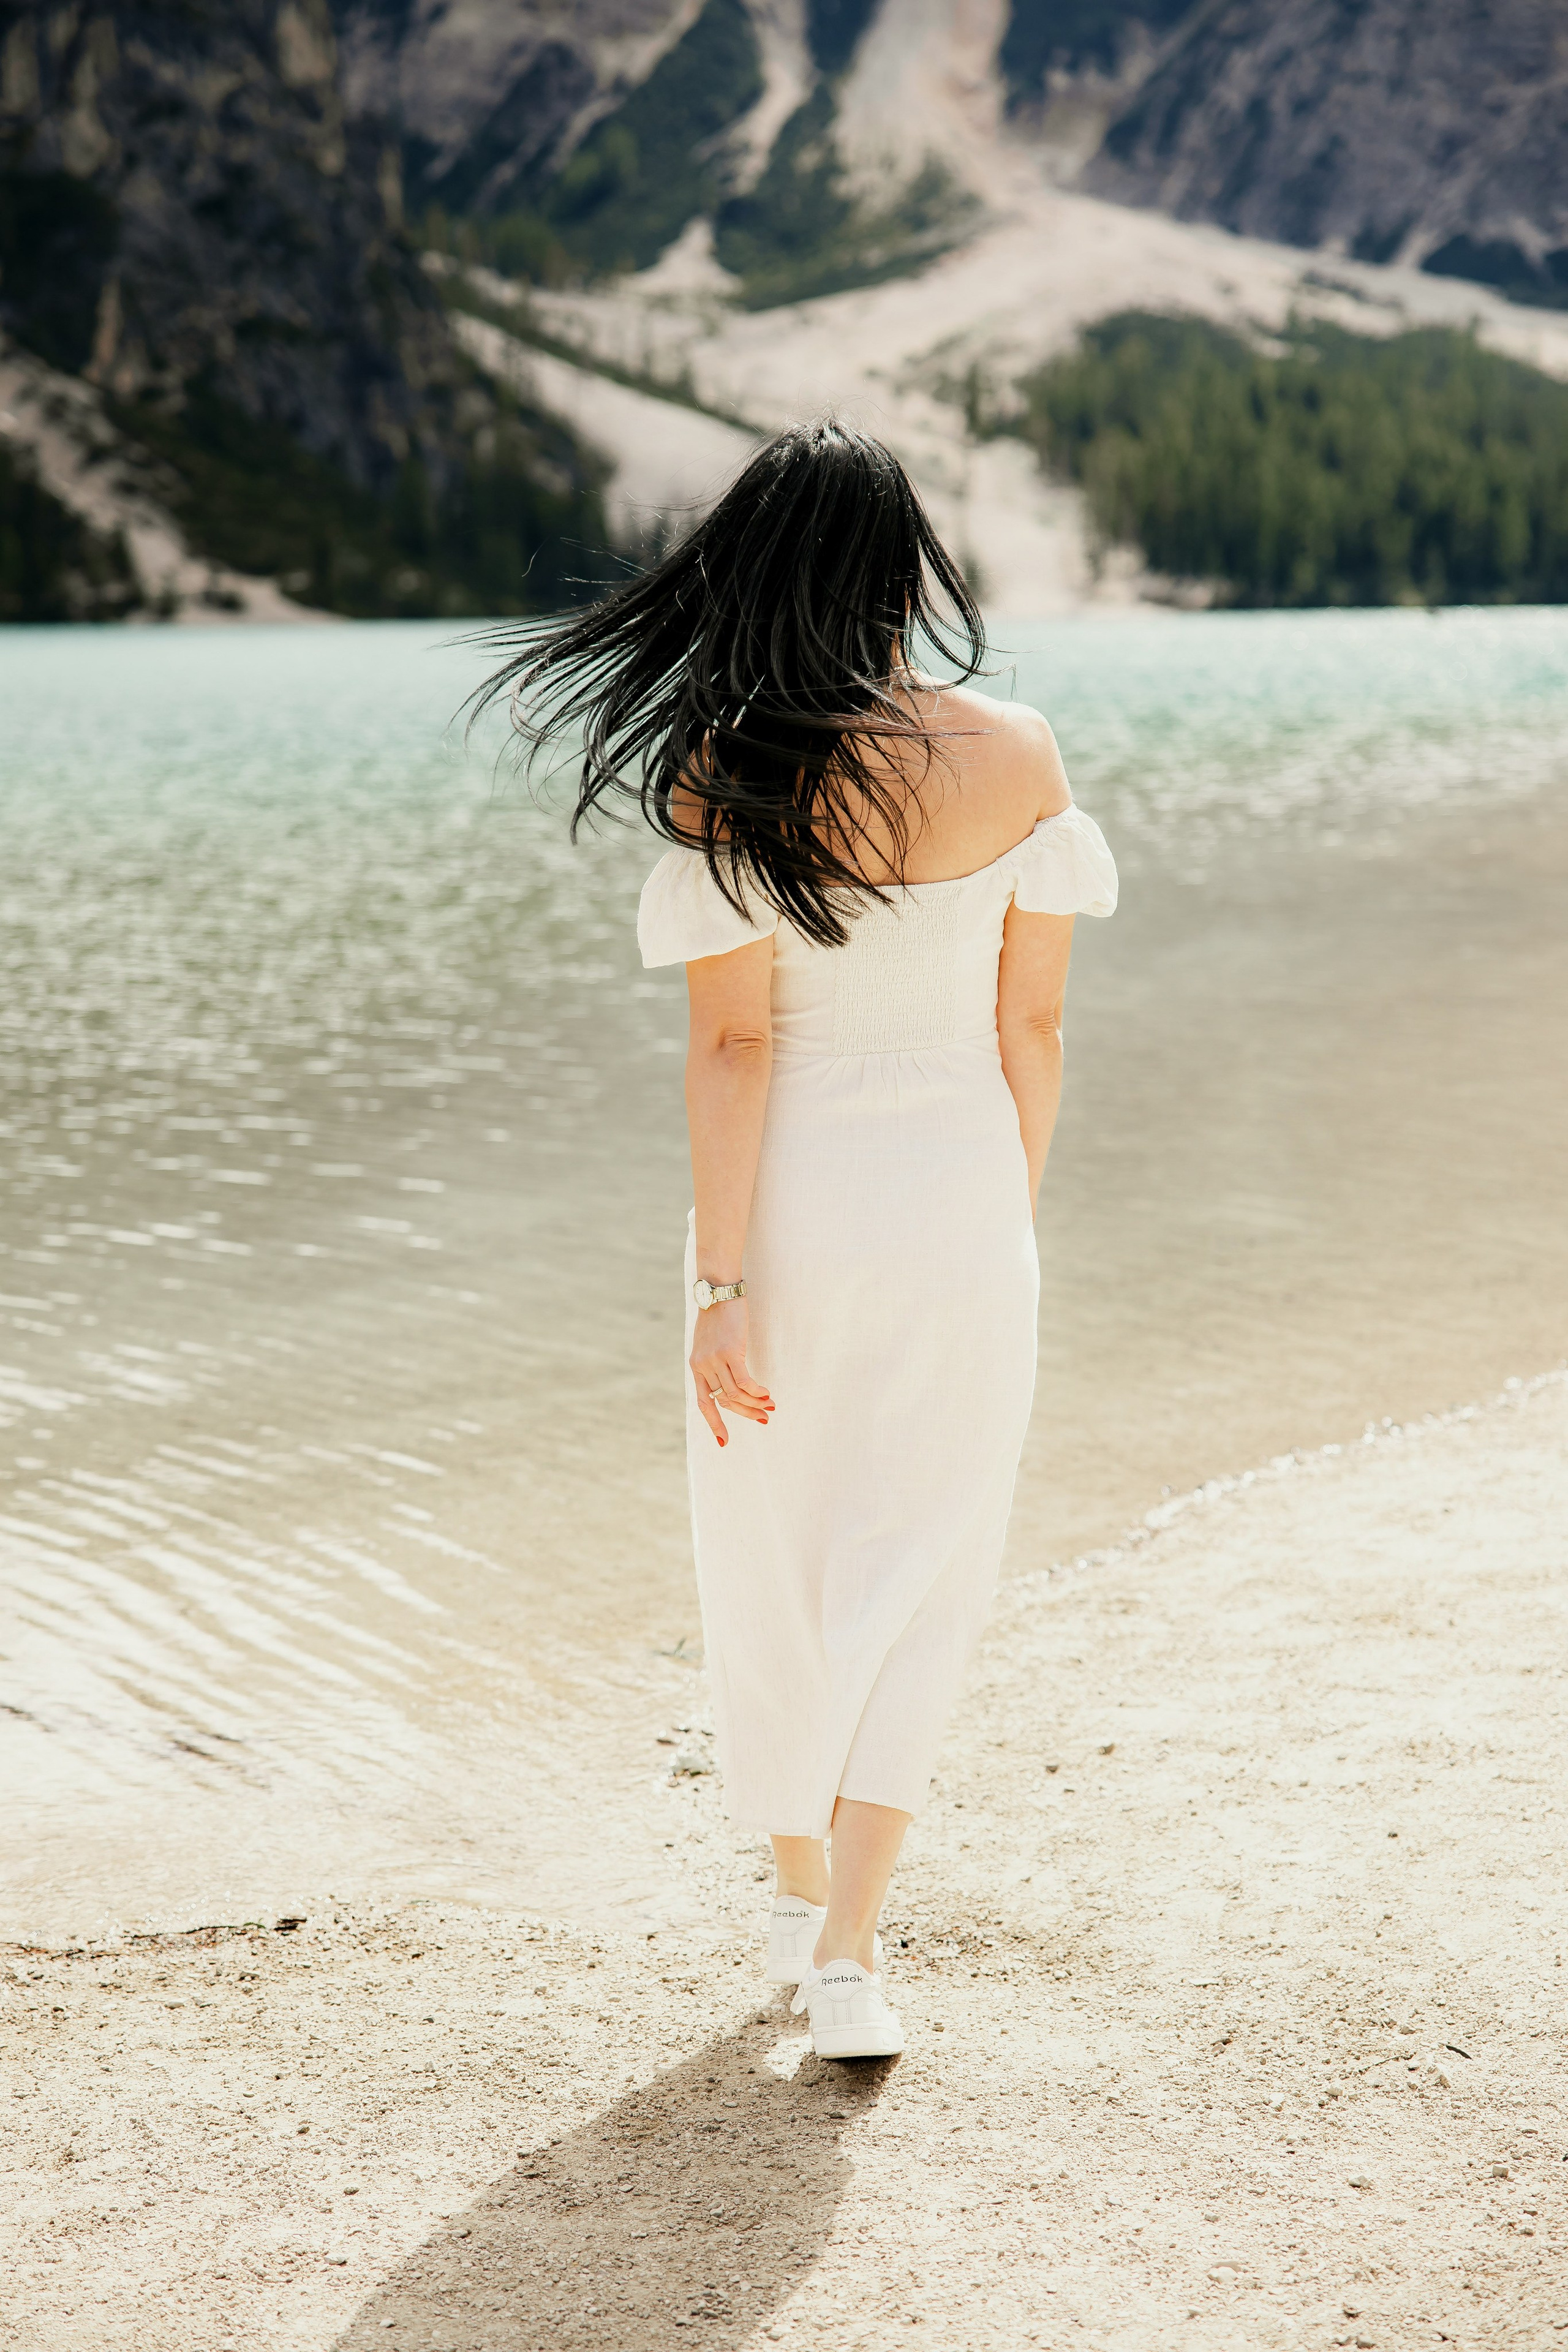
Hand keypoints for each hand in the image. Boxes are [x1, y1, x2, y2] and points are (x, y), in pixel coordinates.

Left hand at [690, 1297, 772, 1447]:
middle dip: (744, 1414)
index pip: (703, 1403)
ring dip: (755, 1403)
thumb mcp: (710, 1342)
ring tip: (770, 1406)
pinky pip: (744, 1381)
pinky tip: (766, 1393)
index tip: (723, 1442)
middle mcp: (702, 1366)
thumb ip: (715, 1361)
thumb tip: (730, 1380)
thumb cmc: (719, 1314)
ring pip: (735, 1394)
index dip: (714, 1423)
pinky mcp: (729, 1352)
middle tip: (763, 1419)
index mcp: (696, 1366)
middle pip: (724, 1401)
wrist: (718, 1290)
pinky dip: (756, 1391)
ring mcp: (714, 1360)